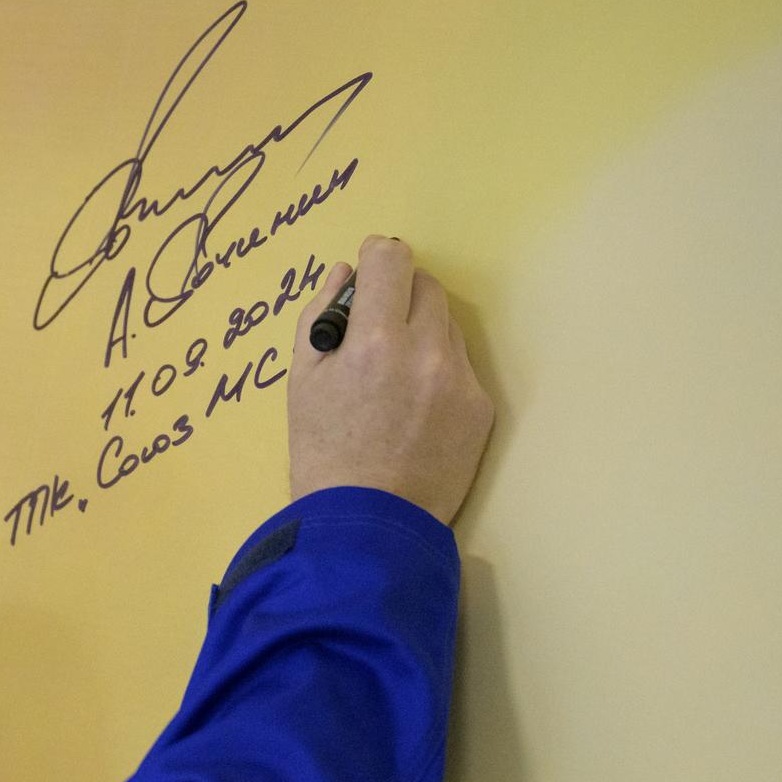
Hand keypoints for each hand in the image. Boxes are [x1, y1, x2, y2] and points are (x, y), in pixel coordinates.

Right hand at [287, 235, 494, 524]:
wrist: (368, 526)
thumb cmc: (322, 453)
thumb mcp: (301, 381)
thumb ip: (320, 317)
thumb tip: (344, 273)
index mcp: (375, 340)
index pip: (390, 259)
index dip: (376, 256)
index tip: (370, 266)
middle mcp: (427, 351)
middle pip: (425, 284)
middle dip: (400, 293)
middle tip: (377, 325)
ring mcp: (460, 380)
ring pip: (446, 324)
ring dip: (421, 331)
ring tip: (393, 375)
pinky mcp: (480, 408)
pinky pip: (459, 366)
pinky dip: (437, 371)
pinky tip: (414, 407)